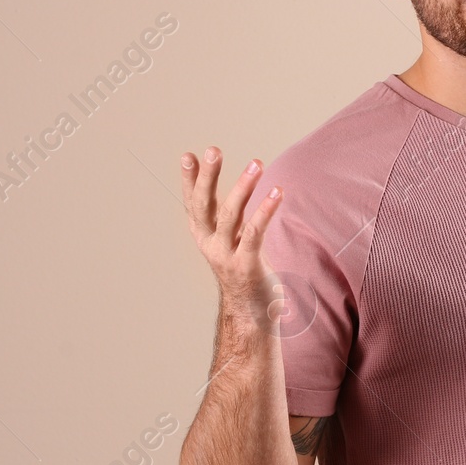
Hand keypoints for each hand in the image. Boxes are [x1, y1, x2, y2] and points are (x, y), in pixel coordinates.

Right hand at [182, 145, 284, 323]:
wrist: (249, 314)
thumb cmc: (241, 269)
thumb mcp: (228, 240)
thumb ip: (223, 216)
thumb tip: (225, 193)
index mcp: (203, 236)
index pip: (193, 203)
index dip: (189, 180)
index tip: (188, 155)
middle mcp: (210, 244)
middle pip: (204, 205)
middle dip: (208, 176)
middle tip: (213, 150)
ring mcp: (227, 255)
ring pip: (230, 215)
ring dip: (243, 186)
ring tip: (256, 162)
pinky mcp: (248, 264)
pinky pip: (255, 232)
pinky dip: (266, 210)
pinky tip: (277, 191)